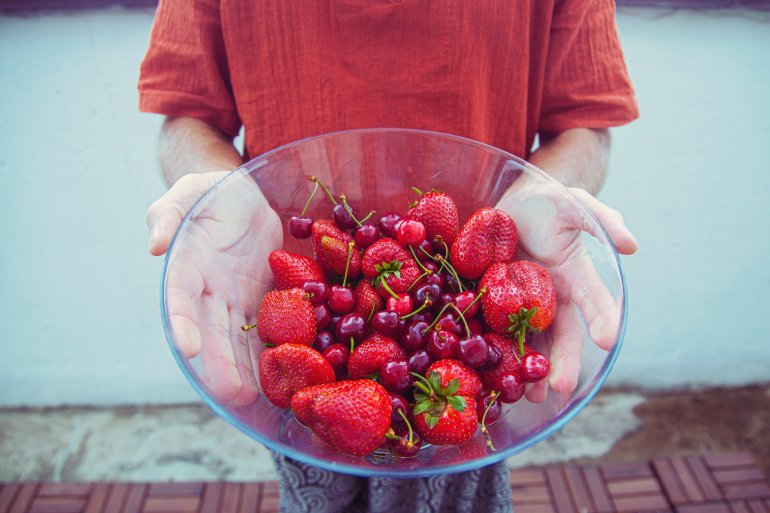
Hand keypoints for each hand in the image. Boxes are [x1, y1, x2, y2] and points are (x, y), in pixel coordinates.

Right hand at [146, 171, 282, 405]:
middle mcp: (210, 290)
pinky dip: (274, 348)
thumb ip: (167, 214)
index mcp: (187, 266)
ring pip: (240, 336)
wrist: (242, 198)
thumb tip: (154, 245)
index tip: (188, 349)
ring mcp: (237, 298)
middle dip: (221, 362)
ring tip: (258, 397)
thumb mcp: (188, 193)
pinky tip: (286, 373)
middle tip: (232, 393)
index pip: (181, 297)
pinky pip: (269, 325)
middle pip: (213, 330)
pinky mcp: (264, 297)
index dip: (183, 322)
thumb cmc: (210, 193)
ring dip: (247, 366)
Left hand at [496, 182, 636, 401]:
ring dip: (532, 370)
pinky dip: (496, 352)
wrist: (512, 203)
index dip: (603, 318)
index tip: (609, 339)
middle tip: (560, 387)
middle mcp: (551, 297)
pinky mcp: (493, 303)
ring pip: (532, 342)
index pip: (594, 301)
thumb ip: (602, 219)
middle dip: (564, 361)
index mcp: (575, 277)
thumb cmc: (549, 203)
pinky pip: (496, 330)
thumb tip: (632, 245)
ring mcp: (521, 303)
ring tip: (530, 397)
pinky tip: (492, 374)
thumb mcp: (575, 203)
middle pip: (563, 335)